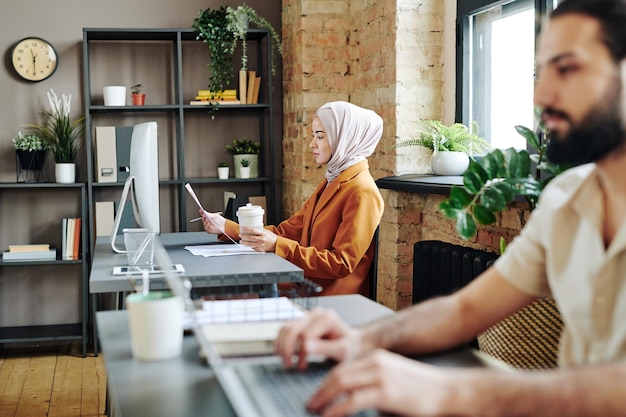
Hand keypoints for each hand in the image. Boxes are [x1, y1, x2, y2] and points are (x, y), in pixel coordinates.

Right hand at [200, 210, 225, 233]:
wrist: (225, 226)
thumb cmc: (221, 221)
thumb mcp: (215, 216)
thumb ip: (209, 214)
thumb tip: (204, 212)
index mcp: (209, 218)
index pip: (204, 215)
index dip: (202, 213)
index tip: (201, 210)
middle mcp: (208, 222)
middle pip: (203, 219)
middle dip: (203, 217)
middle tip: (204, 215)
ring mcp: (208, 226)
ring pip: (204, 224)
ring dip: (205, 222)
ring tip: (208, 220)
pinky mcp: (209, 230)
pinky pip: (206, 228)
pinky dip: (207, 226)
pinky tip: (209, 224)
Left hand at [238, 227, 277, 251]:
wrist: (277, 245)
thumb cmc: (272, 238)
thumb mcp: (267, 232)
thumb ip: (260, 230)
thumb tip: (253, 228)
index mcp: (263, 234)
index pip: (254, 230)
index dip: (248, 229)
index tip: (243, 228)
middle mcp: (261, 240)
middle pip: (250, 238)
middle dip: (244, 236)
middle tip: (240, 235)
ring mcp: (260, 245)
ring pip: (250, 244)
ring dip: (244, 242)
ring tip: (241, 241)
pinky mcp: (260, 250)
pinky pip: (253, 248)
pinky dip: (249, 246)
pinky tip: (246, 245)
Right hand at [275, 308, 360, 369]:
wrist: (353, 343)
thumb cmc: (351, 348)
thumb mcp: (342, 351)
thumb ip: (325, 348)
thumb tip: (305, 347)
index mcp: (327, 318)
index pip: (306, 335)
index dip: (302, 352)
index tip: (303, 366)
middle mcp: (315, 313)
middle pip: (291, 329)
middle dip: (287, 349)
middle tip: (289, 366)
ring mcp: (307, 316)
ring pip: (284, 328)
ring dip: (281, 346)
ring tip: (287, 362)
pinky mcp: (301, 322)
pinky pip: (284, 330)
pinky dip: (280, 342)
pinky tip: (283, 355)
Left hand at [308, 350, 451, 416]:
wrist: (447, 390)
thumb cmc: (423, 387)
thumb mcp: (394, 375)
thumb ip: (374, 379)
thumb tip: (353, 393)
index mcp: (377, 357)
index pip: (343, 368)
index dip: (326, 382)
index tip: (318, 394)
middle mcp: (376, 363)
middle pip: (338, 374)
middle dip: (321, 390)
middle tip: (311, 403)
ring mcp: (381, 376)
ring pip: (341, 384)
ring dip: (324, 398)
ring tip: (316, 409)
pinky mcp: (386, 393)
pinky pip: (353, 400)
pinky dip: (337, 408)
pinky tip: (330, 415)